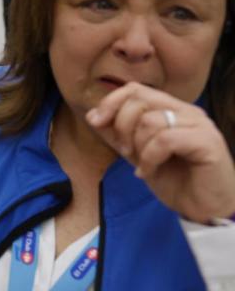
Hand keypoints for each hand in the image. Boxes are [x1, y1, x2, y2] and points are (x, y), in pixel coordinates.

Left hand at [86, 83, 234, 223]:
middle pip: (139, 99)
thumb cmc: (175, 180)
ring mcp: (200, 125)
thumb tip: (92, 115)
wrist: (204, 210)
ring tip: (142, 165)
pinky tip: (149, 172)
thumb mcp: (137, 154)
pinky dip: (149, 158)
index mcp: (173, 109)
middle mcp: (188, 112)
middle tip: (126, 152)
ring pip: (150, 120)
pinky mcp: (208, 142)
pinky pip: (165, 139)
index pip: (136, 89)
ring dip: (137, 146)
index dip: (111, 102)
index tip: (96, 122)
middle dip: (122, 127)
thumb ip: (117, 134)